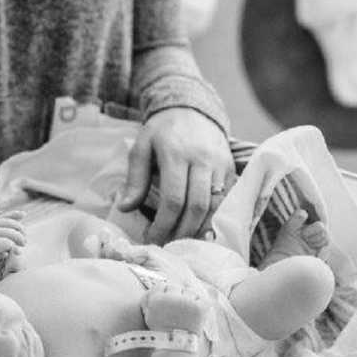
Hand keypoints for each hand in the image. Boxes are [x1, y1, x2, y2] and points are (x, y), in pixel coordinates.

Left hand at [0, 211, 26, 277]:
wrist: (6, 272)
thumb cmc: (11, 274)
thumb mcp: (14, 274)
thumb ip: (15, 265)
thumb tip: (15, 250)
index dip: (7, 244)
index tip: (19, 250)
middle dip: (13, 235)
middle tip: (25, 243)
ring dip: (14, 225)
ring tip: (24, 234)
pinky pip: (2, 217)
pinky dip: (12, 215)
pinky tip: (23, 215)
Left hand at [117, 108, 234, 243]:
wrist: (192, 110)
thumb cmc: (162, 131)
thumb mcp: (142, 146)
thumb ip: (135, 178)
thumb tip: (125, 208)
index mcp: (176, 153)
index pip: (173, 199)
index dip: (163, 224)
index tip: (151, 238)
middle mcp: (202, 159)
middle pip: (197, 206)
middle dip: (181, 232)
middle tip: (167, 246)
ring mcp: (220, 164)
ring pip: (215, 207)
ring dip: (199, 230)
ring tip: (182, 242)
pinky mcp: (231, 169)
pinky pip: (227, 200)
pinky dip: (215, 219)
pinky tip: (201, 230)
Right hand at [142, 287, 206, 333]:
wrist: (177, 348)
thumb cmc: (162, 332)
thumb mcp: (149, 314)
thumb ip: (151, 297)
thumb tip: (161, 282)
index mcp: (157, 300)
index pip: (161, 285)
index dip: (164, 295)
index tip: (167, 305)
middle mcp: (171, 299)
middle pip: (175, 286)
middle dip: (176, 296)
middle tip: (177, 311)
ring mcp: (186, 303)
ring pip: (188, 291)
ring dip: (188, 299)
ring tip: (186, 314)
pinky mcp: (199, 308)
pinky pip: (201, 298)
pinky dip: (200, 305)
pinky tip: (195, 315)